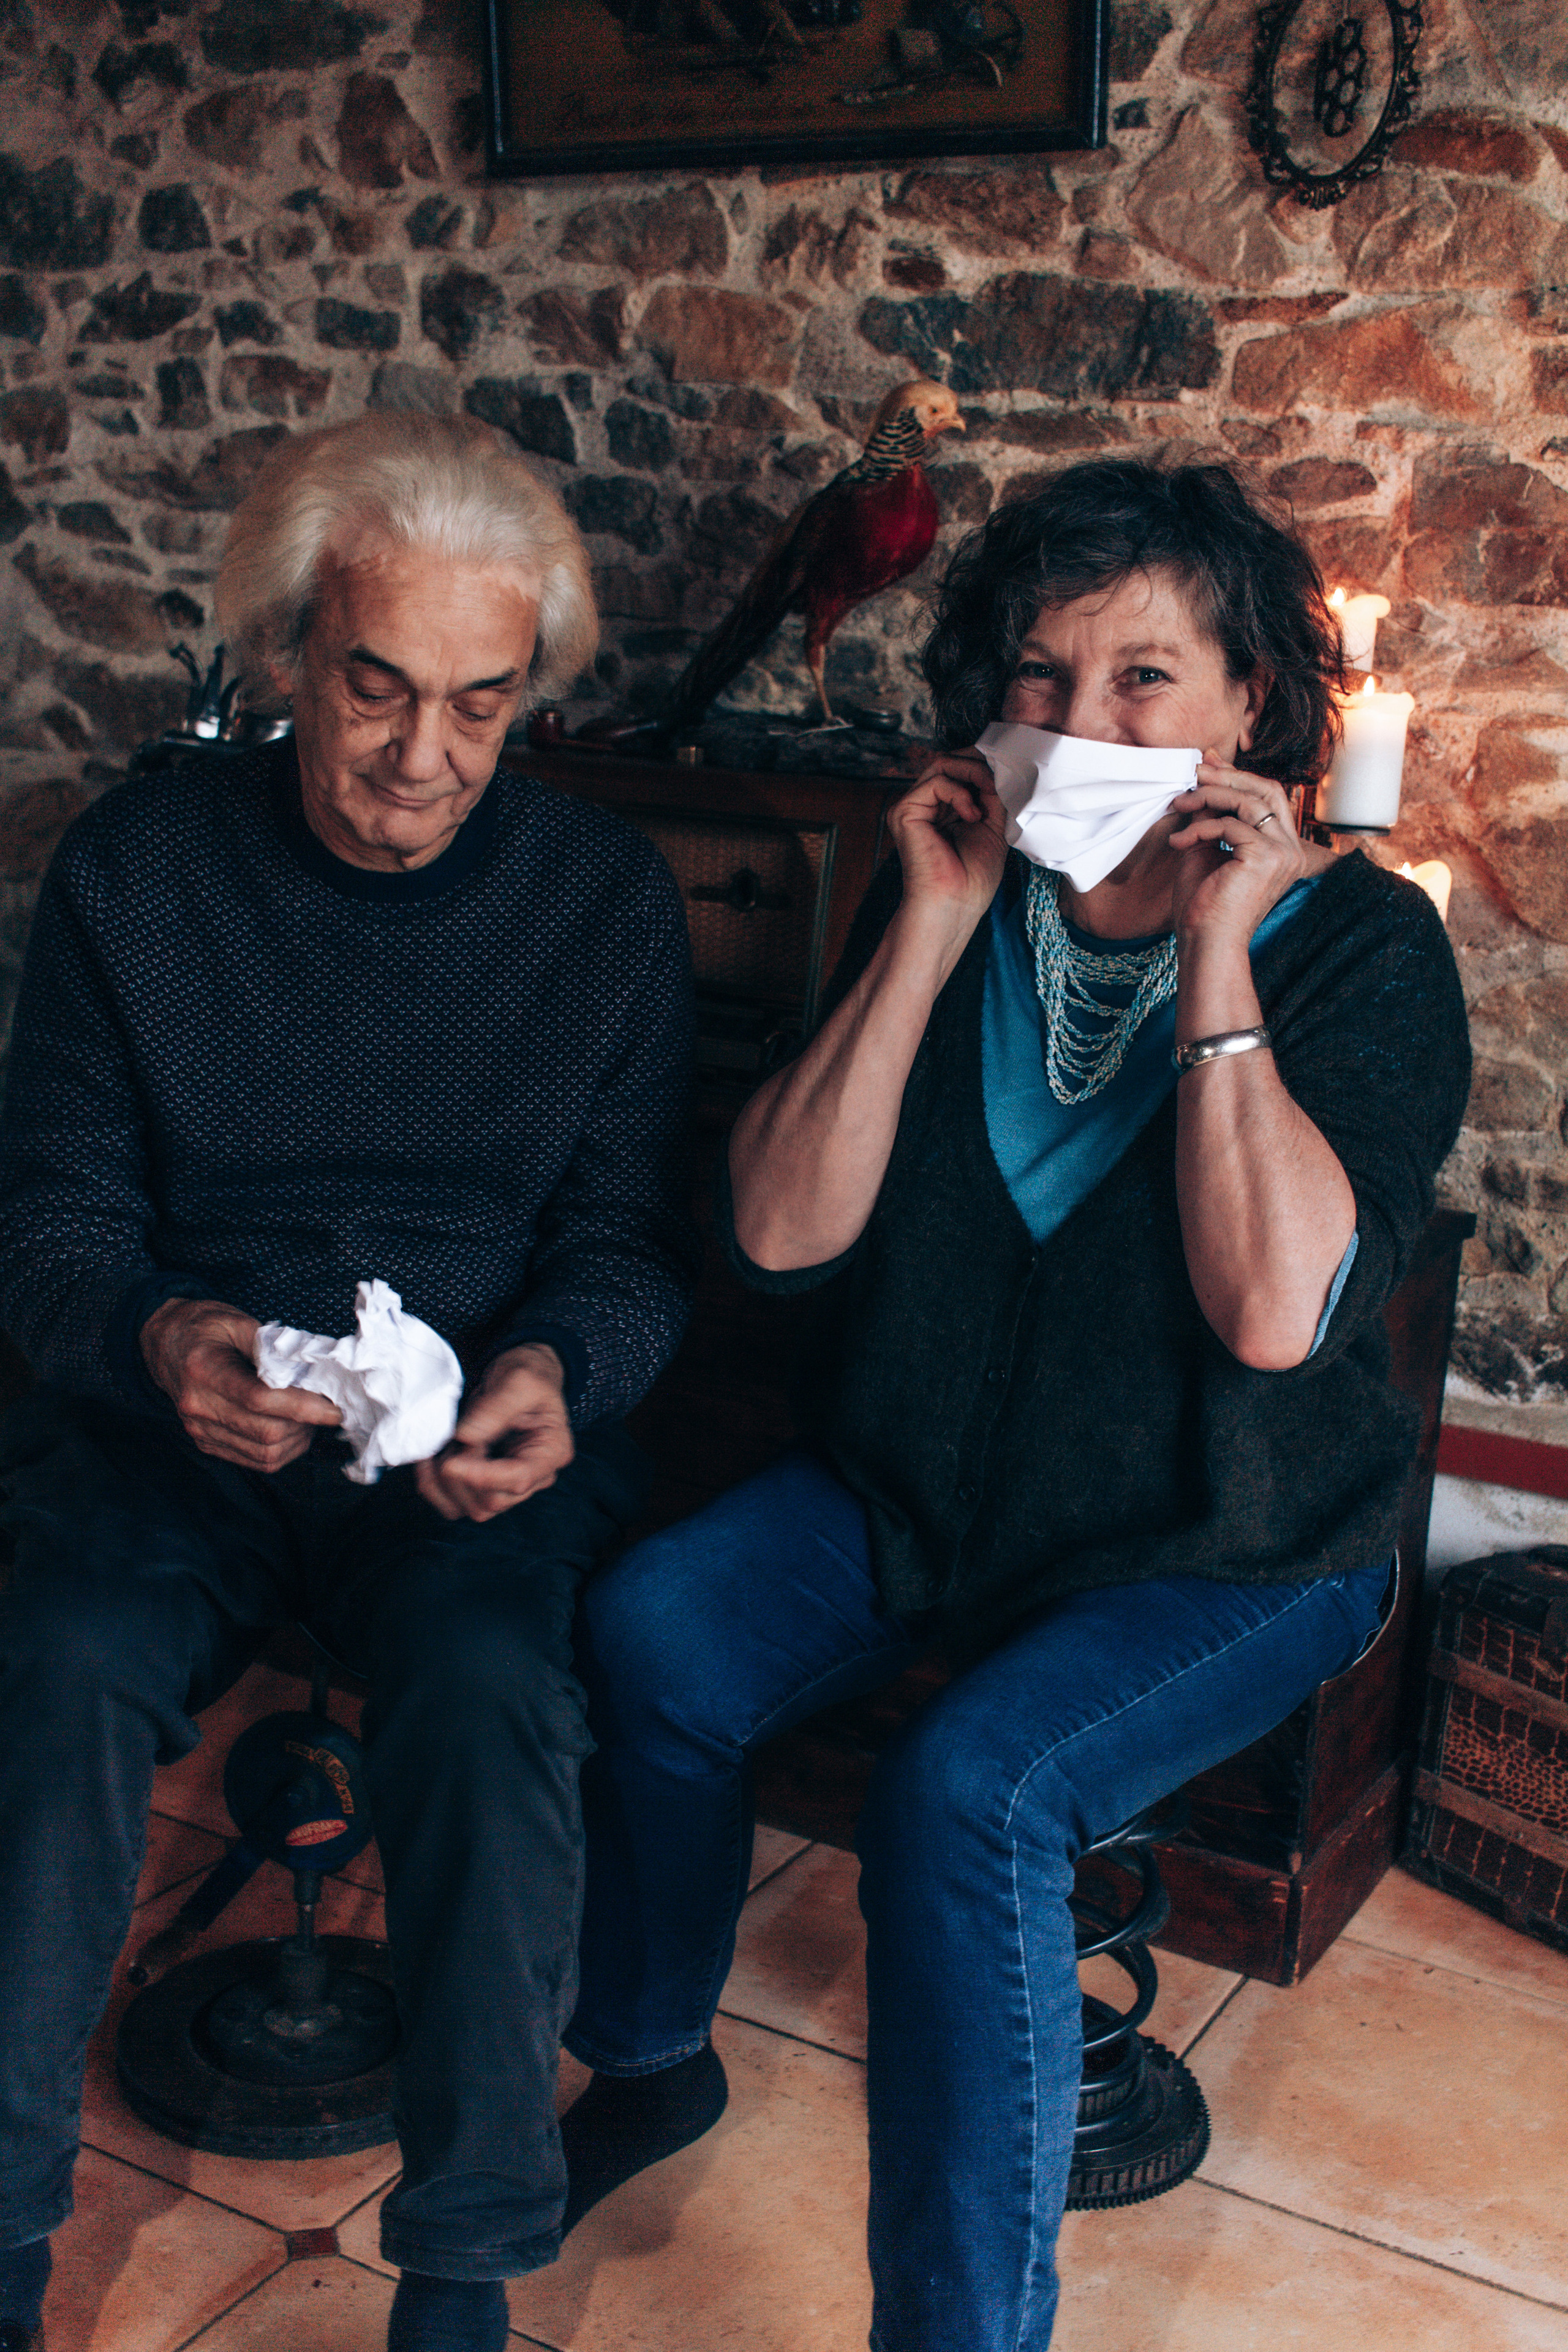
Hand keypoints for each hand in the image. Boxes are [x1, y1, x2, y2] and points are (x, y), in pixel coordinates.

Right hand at [141, 1297, 341, 1472]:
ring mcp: (200, 1429)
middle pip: (266, 1432)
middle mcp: (199, 1406)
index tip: (334, 1407)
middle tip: (325, 1407)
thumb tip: (313, 1367)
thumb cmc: (203, 1327)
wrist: (163, 1343)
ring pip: (264, 1453)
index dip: (303, 1406)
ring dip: (297, 1440)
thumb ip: (272, 1343)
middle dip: (306, 1424)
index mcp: (204, 1370)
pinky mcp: (206, 1442)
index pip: (261, 1399)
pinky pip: (253, 1460)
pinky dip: (282, 1450)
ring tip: (309, 1417)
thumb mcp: (235, 1320)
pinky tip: (292, 1430)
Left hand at [416, 1343, 573, 1522]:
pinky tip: (429, 1460)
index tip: (451, 1461)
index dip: (481, 1476)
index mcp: (551, 1452)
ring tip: (445, 1443)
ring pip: (470, 1508)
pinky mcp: (483, 1486)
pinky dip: (434, 1488)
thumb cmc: (527, 1376)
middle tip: (454, 1435)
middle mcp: (534, 1477)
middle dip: (461, 1472)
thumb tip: (466, 1436)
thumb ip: (496, 1406)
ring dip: (445, 1480)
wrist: (517, 1378)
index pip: (518, 1479)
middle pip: (491, 1501)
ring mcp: (507, 1485)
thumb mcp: (519, 1380)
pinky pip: (454, 1506)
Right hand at [887, 750, 1008, 953]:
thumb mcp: (994, 826)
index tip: (1009, 772)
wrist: (955, 905)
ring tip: (990, 796)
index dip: (984, 766)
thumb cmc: (973, 879)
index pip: (960, 770)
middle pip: (950, 761)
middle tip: (1002, 780)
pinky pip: (936, 781)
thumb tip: (1000, 765)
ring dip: (974, 774)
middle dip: (980, 765)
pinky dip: (960, 793)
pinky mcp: (904, 812)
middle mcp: (926, 806)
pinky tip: (972, 815)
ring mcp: (913, 807)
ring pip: (942, 764)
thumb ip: (994, 794)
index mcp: (944, 810)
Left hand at [1166, 759, 1315, 947]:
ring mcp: (1285, 853)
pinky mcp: (1267, 857)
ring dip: (1210, 796)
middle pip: (1267, 790)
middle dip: (1227, 776)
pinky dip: (1201, 828)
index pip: (1267, 798)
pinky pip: (1230, 825)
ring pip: (1249, 801)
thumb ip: (1212, 817)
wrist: (1205, 943)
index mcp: (1284, 849)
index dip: (1238, 776)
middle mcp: (1292, 850)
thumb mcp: (1206, 850)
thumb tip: (1206, 779)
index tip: (1207, 764)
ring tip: (1180, 804)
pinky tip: (1180, 843)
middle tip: (1194, 771)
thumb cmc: (1204, 906)